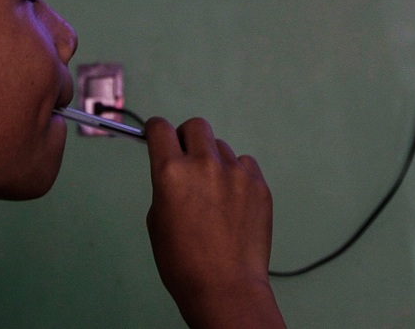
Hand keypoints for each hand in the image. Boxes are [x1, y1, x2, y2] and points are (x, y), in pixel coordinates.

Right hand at [145, 117, 285, 328]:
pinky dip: (237, 176)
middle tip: (187, 160)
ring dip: (213, 161)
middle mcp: (204, 164)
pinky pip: (245, 165)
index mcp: (171, 172)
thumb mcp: (157, 221)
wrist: (225, 287)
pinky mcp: (259, 184)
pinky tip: (233, 201)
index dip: (155, 131)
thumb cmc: (183, 263)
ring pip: (221, 148)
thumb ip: (165, 186)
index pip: (160, 128)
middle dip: (187, 138)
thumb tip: (173, 171)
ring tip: (214, 194)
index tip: (157, 135)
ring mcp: (236, 172)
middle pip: (196, 126)